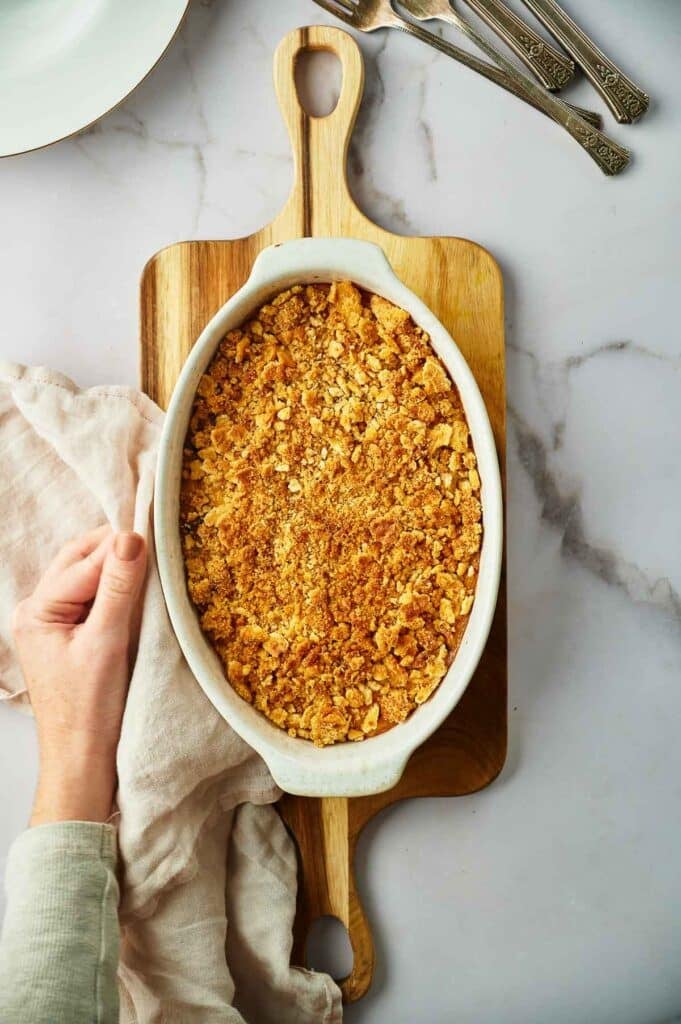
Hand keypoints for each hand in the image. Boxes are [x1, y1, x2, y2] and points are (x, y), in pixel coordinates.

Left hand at [12, 526, 146, 825]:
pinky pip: (95, 599)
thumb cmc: (90, 711)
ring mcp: (55, 626)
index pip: (83, 562)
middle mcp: (39, 612)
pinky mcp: (73, 639)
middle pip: (79, 561)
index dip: (120, 546)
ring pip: (88, 577)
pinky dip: (118, 588)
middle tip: (158, 539)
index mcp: (36, 611)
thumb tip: (131, 537)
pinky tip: (142, 589)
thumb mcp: (106, 643)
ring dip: (118, 567)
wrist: (84, 763)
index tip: (158, 530)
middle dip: (116, 548)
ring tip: (154, 560)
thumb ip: (117, 588)